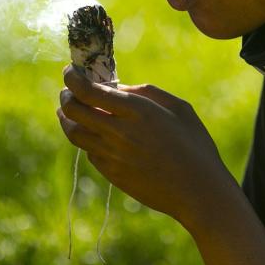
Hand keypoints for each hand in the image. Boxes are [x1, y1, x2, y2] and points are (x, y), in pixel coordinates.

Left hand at [57, 65, 235, 226]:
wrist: (198, 193)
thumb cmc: (195, 145)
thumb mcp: (178, 108)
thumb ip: (146, 92)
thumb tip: (118, 88)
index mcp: (137, 112)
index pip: (88, 91)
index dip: (72, 78)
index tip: (70, 71)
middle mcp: (119, 133)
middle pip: (74, 111)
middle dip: (65, 96)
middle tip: (67, 90)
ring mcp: (113, 157)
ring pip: (74, 134)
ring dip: (66, 118)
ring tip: (67, 110)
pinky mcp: (112, 175)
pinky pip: (89, 152)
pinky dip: (86, 138)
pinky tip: (93, 134)